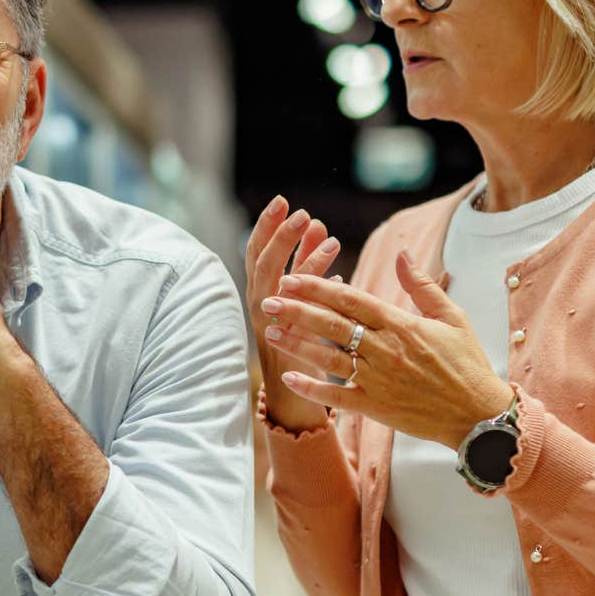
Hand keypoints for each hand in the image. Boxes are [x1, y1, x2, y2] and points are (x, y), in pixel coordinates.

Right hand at [244, 196, 341, 431]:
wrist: (296, 395)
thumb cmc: (301, 341)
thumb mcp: (302, 298)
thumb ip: (309, 261)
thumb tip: (318, 225)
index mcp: (261, 291)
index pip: (257, 251)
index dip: (267, 225)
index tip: (284, 200)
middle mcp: (260, 305)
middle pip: (261, 263)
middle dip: (278, 235)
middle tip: (299, 212)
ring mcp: (271, 327)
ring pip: (276, 286)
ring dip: (298, 258)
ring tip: (323, 232)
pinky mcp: (288, 344)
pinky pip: (299, 315)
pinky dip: (315, 292)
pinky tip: (337, 272)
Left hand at [260, 250, 512, 447]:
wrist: (479, 415)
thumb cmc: (467, 363)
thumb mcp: (452, 318)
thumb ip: (422, 285)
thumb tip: (402, 253)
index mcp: (402, 325)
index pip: (352, 300)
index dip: (319, 288)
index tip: (292, 278)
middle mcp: (386, 350)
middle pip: (333, 326)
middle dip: (297, 311)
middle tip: (268, 300)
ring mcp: (379, 380)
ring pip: (330, 358)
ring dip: (298, 345)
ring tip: (271, 333)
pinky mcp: (377, 407)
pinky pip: (339, 397)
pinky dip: (314, 389)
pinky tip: (290, 379)